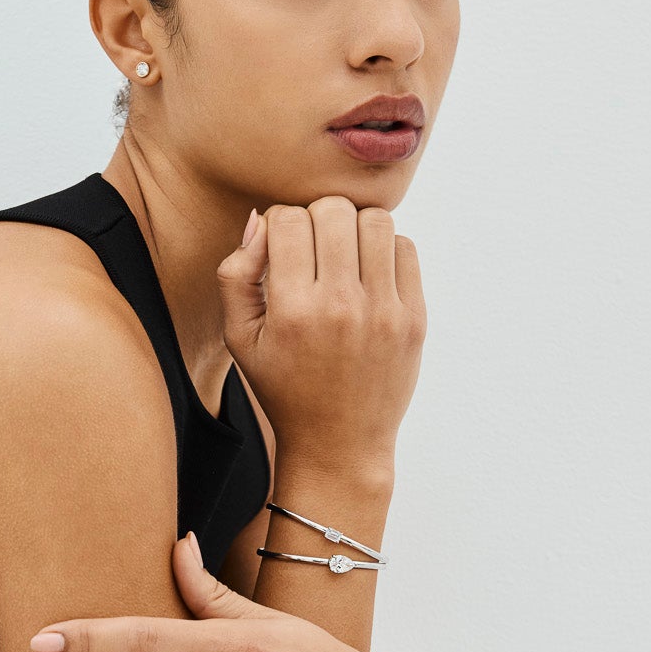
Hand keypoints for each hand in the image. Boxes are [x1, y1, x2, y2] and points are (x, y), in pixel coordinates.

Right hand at [220, 198, 425, 473]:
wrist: (338, 441)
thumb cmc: (282, 387)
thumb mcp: (240, 339)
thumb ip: (236, 276)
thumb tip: (260, 220)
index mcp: (292, 310)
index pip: (289, 219)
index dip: (279, 223)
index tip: (281, 247)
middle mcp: (340, 306)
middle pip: (333, 210)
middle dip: (316, 217)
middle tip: (312, 247)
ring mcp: (383, 311)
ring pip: (375, 220)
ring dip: (354, 227)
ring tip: (342, 253)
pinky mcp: (414, 318)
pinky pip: (404, 248)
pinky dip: (384, 249)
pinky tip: (367, 273)